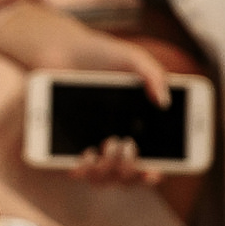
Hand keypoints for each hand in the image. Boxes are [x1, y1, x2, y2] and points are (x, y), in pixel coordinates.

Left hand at [0, 1, 168, 189]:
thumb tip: (165, 103)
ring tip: (109, 145)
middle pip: (126, 173)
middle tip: (128, 146)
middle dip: (130, 167)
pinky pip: (76, 168)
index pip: (149, 158)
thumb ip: (154, 74)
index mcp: (134, 125)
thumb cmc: (98, 53)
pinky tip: (86, 154)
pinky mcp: (65, 144)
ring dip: (108, 169)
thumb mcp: (131, 58)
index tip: (156, 171)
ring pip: (103, 176)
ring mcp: (90, 143)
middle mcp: (113, 140)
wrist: (59, 49)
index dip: (154, 171)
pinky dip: (83, 168)